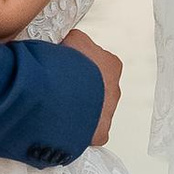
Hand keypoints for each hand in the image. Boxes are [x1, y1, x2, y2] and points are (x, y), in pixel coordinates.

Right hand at [62, 28, 121, 146]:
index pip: (97, 64)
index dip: (79, 65)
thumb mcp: (74, 39)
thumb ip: (76, 40)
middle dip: (81, 89)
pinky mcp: (100, 133)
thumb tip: (71, 42)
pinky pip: (90, 132)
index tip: (65, 68)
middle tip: (60, 89)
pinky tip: (63, 124)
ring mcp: (108, 113)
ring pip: (93, 111)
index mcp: (111, 65)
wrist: (67, 93)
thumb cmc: (72, 64)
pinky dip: (78, 130)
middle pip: (96, 89)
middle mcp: (114, 90)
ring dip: (78, 109)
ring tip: (58, 106)